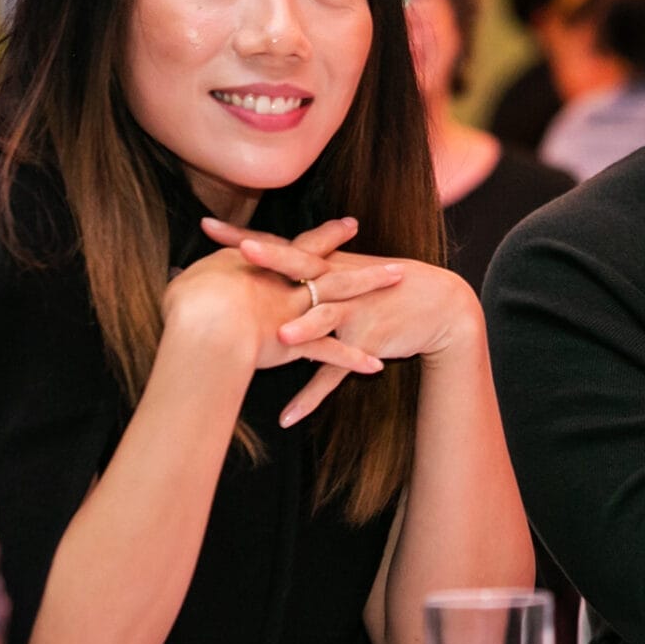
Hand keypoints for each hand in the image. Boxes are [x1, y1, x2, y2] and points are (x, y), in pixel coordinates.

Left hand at [201, 218, 478, 426]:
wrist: (437, 303)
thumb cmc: (383, 284)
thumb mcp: (346, 270)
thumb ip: (306, 267)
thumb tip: (257, 265)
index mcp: (326, 265)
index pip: (280, 246)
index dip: (245, 237)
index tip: (207, 228)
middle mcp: (338, 284)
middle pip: (301, 268)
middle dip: (273, 259)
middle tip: (244, 252)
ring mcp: (354, 313)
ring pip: (325, 320)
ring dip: (305, 330)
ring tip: (280, 339)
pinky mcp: (366, 344)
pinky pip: (336, 372)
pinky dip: (311, 396)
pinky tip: (288, 416)